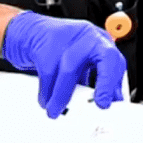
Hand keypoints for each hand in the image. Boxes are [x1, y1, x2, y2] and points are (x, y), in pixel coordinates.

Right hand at [1, 11, 126, 117]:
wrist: (27, 32)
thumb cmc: (55, 49)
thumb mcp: (79, 63)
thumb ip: (94, 79)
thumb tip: (108, 101)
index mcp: (98, 41)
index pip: (115, 60)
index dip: (114, 83)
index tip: (108, 103)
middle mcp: (87, 36)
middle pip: (104, 57)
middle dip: (104, 83)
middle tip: (98, 105)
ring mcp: (67, 37)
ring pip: (70, 69)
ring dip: (62, 96)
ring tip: (57, 110)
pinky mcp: (46, 43)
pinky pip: (49, 72)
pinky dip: (46, 91)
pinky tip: (45, 99)